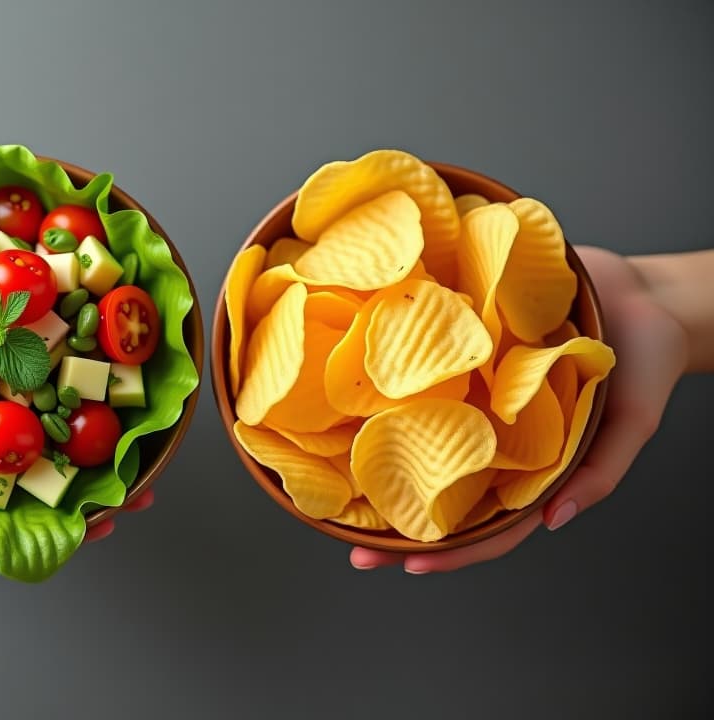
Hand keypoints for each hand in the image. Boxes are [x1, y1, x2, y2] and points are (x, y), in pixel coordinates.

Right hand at [0, 309, 149, 567]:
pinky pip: (19, 386)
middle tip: (126, 502)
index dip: (21, 541)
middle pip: (18, 493)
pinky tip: (92, 386)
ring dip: (80, 454)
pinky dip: (55, 390)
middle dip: (74, 501)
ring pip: (29, 446)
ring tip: (133, 462)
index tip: (69, 539)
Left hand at [350, 245, 689, 572]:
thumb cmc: (643, 360)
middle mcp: (493, 434)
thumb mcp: (631, 422)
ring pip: (425, 438)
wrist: (640, 290)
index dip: (453, 550)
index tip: (408, 564)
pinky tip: (353, 398)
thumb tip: (553, 521)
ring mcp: (475, 397)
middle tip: (352, 548)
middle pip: (442, 488)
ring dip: (381, 461)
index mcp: (531, 462)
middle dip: (397, 523)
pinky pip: (426, 376)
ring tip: (336, 485)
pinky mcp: (466, 352)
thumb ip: (599, 472)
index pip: (488, 522)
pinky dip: (392, 389)